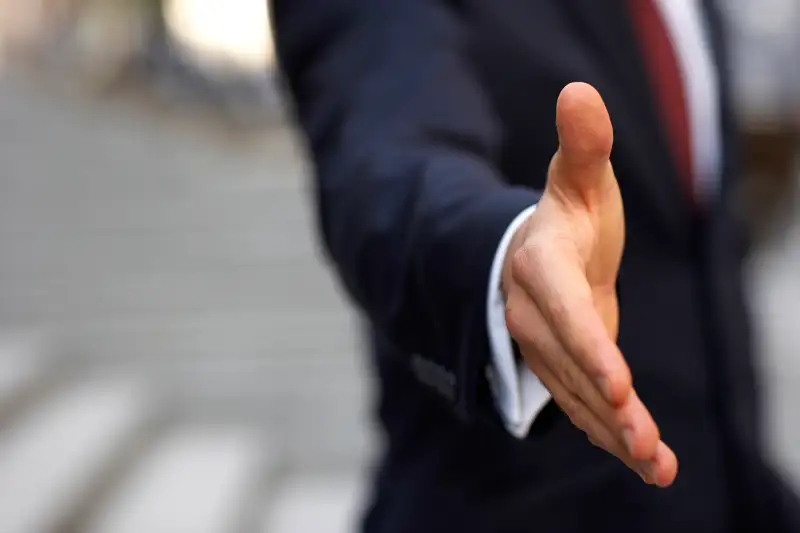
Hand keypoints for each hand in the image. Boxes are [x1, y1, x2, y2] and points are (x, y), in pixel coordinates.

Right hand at [502, 82, 677, 486]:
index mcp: (538, 268)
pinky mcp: (563, 372)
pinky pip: (585, 409)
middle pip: (570, 366)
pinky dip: (616, 438)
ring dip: (616, 433)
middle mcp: (532, 316)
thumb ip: (581, 145)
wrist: (535, 258)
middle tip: (642, 438)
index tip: (620, 385)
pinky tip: (654, 465)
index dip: (588, 347)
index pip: (563, 311)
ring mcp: (544, 350)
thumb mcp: (576, 179)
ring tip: (658, 465)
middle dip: (604, 403)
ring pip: (578, 397)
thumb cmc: (566, 217)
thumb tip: (579, 91)